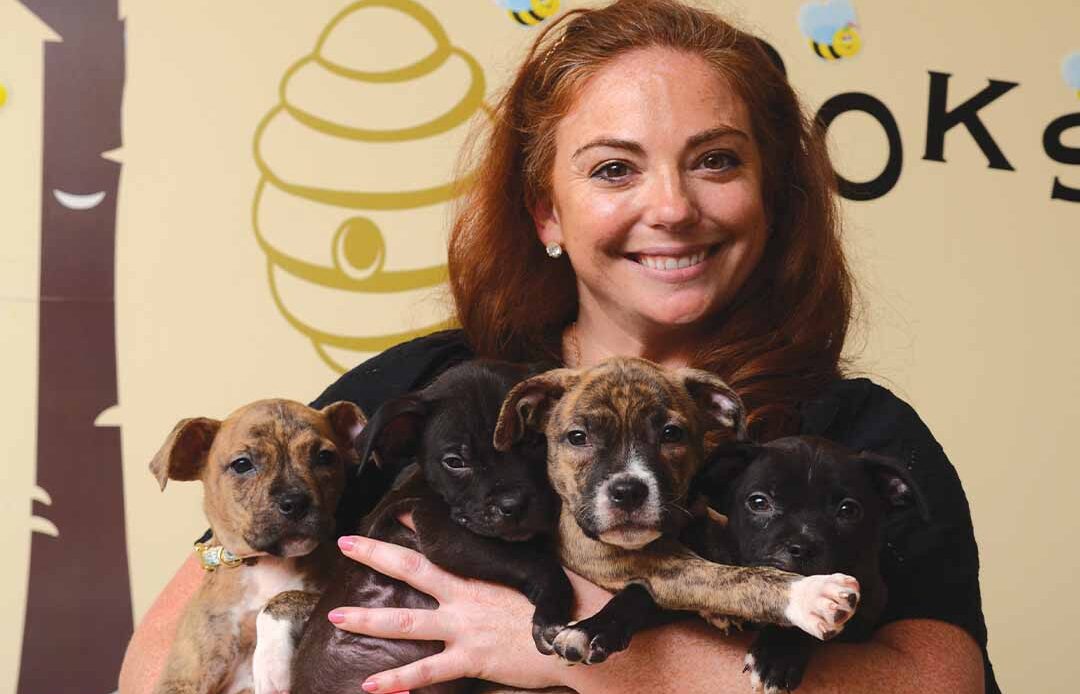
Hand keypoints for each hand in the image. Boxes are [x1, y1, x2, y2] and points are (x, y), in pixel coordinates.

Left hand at [330, 524, 611, 692]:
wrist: (577, 634)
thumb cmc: (558, 605)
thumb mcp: (528, 577)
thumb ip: (502, 572)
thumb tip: (494, 563)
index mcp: (478, 577)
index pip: (439, 545)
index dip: (414, 529)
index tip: (392, 515)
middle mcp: (464, 598)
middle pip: (410, 570)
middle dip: (374, 554)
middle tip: (344, 543)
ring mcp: (464, 629)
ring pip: (405, 622)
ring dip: (367, 619)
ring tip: (334, 617)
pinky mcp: (471, 659)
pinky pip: (426, 673)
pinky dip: (396, 682)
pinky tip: (371, 687)